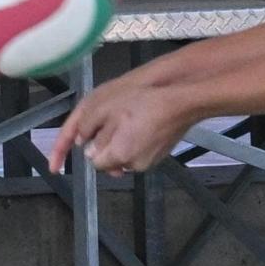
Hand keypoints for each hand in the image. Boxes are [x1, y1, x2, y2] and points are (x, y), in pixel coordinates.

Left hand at [50, 77, 190, 175]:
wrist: (183, 101)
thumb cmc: (144, 100)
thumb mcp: (103, 107)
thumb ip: (86, 127)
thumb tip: (81, 140)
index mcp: (119, 154)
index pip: (94, 161)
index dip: (91, 147)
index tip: (93, 135)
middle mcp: (134, 164)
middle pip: (110, 162)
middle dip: (105, 147)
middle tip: (109, 125)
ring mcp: (150, 162)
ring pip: (125, 158)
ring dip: (120, 145)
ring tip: (126, 122)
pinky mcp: (161, 156)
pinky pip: (139, 153)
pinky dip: (135, 143)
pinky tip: (140, 125)